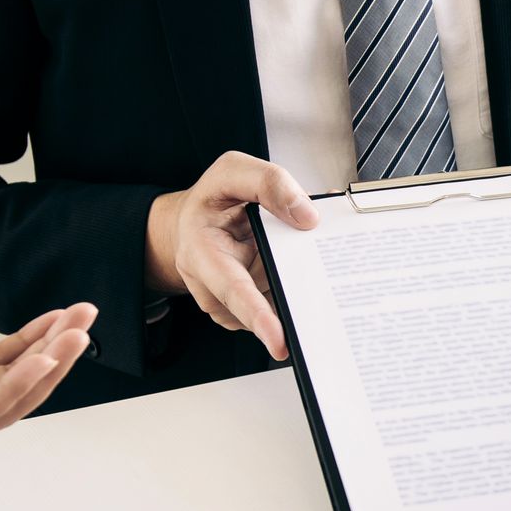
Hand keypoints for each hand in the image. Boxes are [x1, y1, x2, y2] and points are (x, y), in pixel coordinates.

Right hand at [146, 151, 317, 359]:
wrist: (194, 219)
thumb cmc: (212, 198)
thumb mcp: (234, 170)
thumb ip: (269, 183)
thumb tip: (307, 215)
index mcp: (201, 252)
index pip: (233, 289)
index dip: (257, 316)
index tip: (278, 339)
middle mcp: (209, 284)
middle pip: (257, 307)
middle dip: (286, 311)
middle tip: (315, 309)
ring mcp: (226, 302)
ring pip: (270, 307)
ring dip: (291, 294)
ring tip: (302, 267)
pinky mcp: (243, 308)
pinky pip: (273, 306)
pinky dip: (289, 293)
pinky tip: (296, 274)